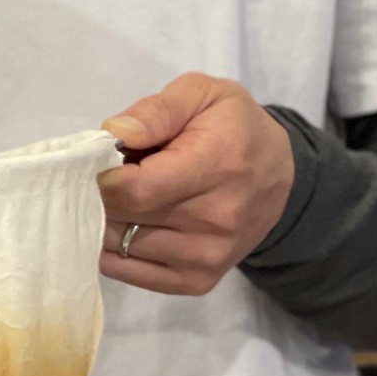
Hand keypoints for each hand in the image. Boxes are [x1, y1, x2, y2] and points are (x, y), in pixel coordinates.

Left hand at [98, 72, 293, 294]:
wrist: (277, 172)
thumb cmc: (231, 126)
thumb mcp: (201, 93)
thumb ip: (156, 110)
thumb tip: (114, 133)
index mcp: (217, 166)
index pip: (134, 190)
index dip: (101, 178)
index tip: (100, 163)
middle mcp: (216, 220)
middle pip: (123, 220)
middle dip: (99, 197)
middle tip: (106, 177)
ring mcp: (208, 258)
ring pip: (121, 249)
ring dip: (106, 223)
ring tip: (124, 199)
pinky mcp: (198, 281)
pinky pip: (130, 274)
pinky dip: (114, 250)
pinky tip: (125, 225)